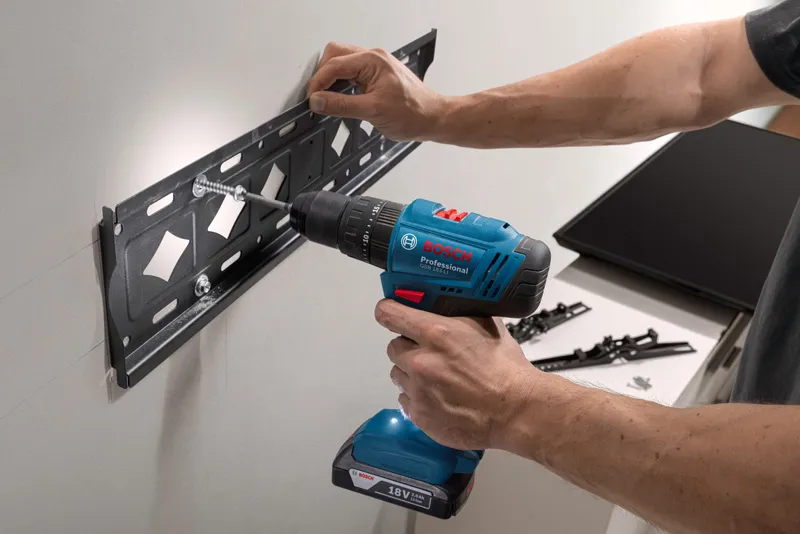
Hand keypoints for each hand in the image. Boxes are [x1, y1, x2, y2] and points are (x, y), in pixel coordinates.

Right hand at [306, 42, 447, 140]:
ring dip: (331, 79)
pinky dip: (341, 83)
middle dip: (322, 76)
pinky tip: (340, 97)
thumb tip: (318, 101)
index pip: (334, 65)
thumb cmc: (414, 113)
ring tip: (327, 98)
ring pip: (342, 63)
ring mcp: (375, 65)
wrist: (433, 118)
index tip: (312, 100)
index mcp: (372, 60)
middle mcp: (373, 58)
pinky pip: (351, 72)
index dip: (318, 83)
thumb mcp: (373, 111)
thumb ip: (342, 105)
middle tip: (317, 98)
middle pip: (335, 56)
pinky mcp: (376, 75)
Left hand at [374, 299, 539, 449]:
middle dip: (407, 347)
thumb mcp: (485, 325)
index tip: (389, 312)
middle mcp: (421, 360)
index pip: (390, 314)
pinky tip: (439, 397)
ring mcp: (418, 390)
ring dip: (411, 373)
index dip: (388, 311)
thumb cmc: (505, 369)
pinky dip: (418, 397)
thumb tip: (445, 306)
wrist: (516, 410)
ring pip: (398, 374)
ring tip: (436, 378)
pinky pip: (405, 400)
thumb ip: (457, 315)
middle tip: (427, 352)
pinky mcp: (419, 415)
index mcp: (436, 332)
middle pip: (393, 347)